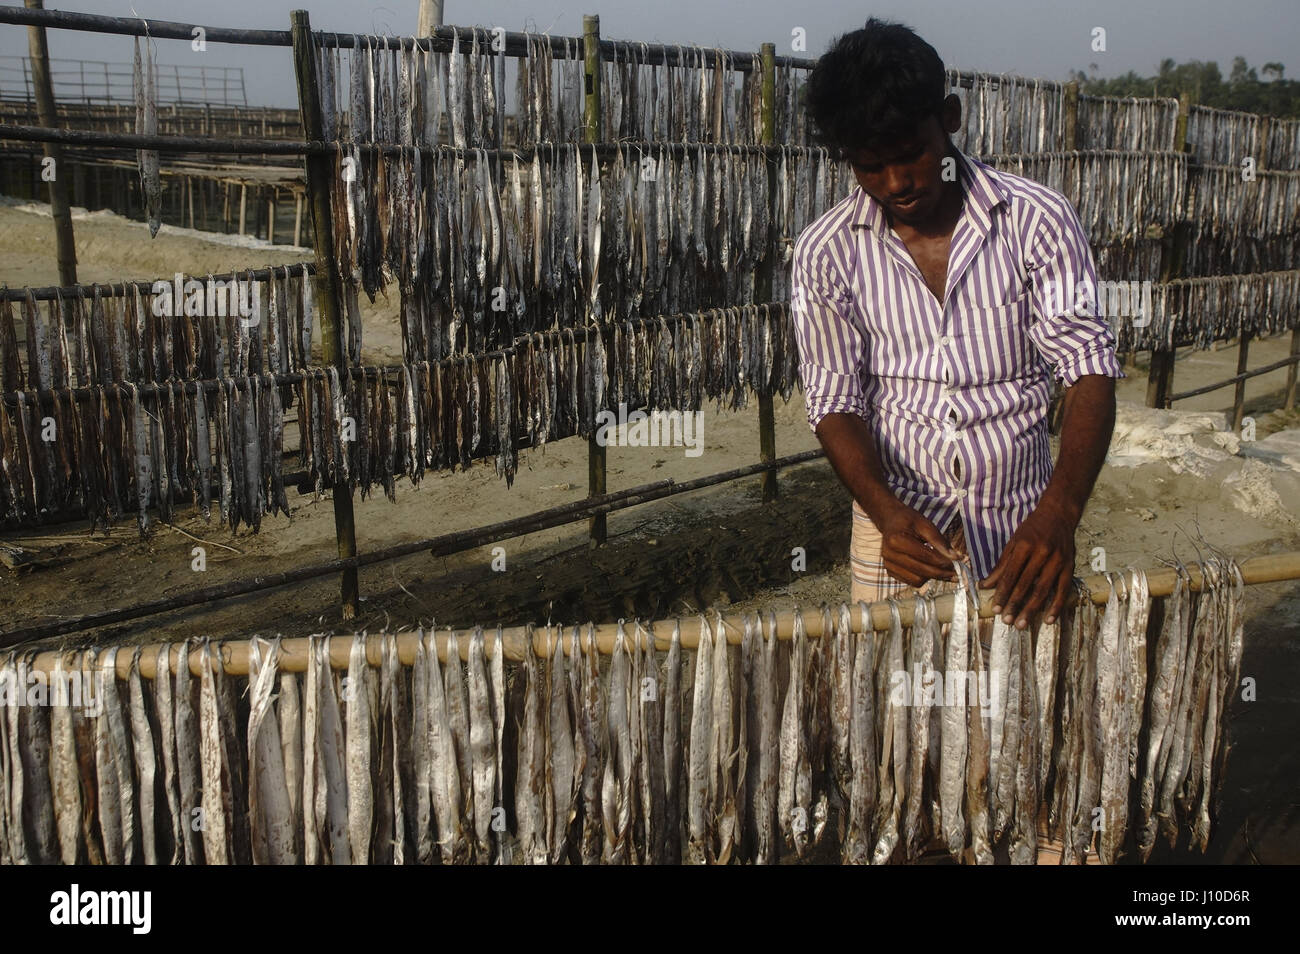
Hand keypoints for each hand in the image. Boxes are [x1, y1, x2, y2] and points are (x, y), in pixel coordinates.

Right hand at [875, 503, 961, 587]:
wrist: (891, 521)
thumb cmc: (909, 521)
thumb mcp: (926, 524)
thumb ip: (940, 541)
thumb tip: (956, 558)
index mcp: (896, 540)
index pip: (926, 556)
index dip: (945, 561)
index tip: (959, 562)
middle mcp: (889, 555)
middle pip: (922, 571)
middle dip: (942, 573)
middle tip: (957, 571)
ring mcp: (888, 565)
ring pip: (917, 581)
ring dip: (933, 577)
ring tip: (944, 570)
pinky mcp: (890, 572)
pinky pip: (912, 582)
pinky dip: (924, 578)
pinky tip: (931, 569)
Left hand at [980, 500, 1076, 628]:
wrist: (1058, 515)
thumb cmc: (1031, 529)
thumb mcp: (1013, 543)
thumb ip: (1001, 566)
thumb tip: (984, 585)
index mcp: (1024, 546)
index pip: (1011, 575)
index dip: (1002, 593)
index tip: (994, 608)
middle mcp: (1041, 553)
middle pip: (1026, 584)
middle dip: (1014, 604)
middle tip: (1006, 621)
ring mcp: (1057, 561)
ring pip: (1043, 590)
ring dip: (1032, 609)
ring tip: (1021, 624)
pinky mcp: (1069, 566)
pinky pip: (1063, 590)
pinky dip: (1056, 606)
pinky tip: (1049, 619)